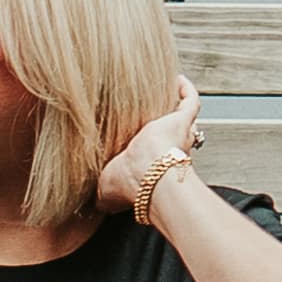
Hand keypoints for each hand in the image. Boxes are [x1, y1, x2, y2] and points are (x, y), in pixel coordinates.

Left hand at [95, 84, 207, 218]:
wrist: (149, 176)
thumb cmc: (131, 184)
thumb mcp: (105, 190)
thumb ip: (98, 192)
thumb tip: (91, 202)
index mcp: (148, 164)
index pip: (147, 151)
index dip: (141, 142)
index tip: (130, 132)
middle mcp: (166, 149)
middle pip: (167, 133)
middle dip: (160, 122)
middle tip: (149, 108)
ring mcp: (175, 133)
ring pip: (180, 115)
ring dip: (173, 103)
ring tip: (161, 88)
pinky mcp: (182, 119)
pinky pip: (190, 100)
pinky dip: (186, 89)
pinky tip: (176, 78)